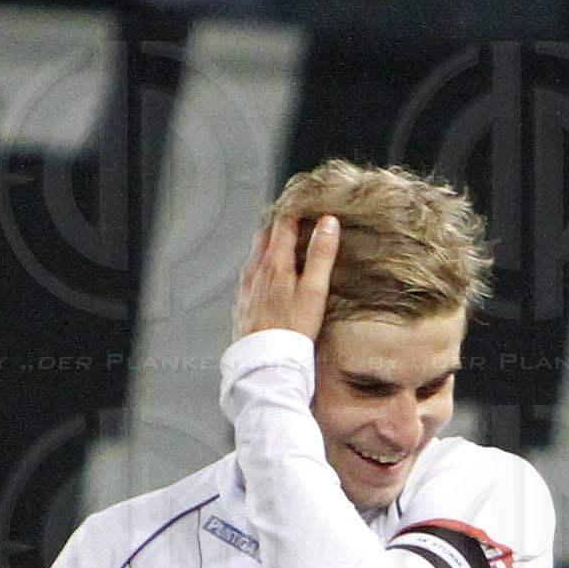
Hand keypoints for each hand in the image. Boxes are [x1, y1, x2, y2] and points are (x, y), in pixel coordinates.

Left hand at [232, 209, 336, 346]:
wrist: (264, 363)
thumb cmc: (292, 328)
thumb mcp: (314, 290)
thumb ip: (321, 254)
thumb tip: (328, 222)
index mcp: (274, 263)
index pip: (282, 223)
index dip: (295, 210)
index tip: (307, 203)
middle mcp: (255, 271)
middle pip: (264, 236)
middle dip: (279, 223)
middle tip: (295, 217)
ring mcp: (245, 288)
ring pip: (254, 255)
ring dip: (267, 243)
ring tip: (283, 240)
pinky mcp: (241, 304)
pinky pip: (248, 275)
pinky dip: (259, 265)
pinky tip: (267, 273)